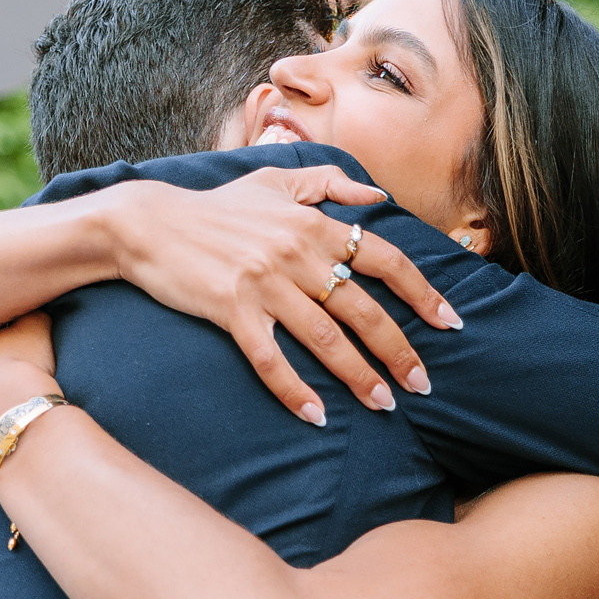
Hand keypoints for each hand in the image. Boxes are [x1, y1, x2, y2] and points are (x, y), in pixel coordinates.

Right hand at [99, 168, 461, 424]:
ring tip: (384, 405)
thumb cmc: (216, 208)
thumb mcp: (274, 181)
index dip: (421, 293)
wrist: (149, 224)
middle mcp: (296, 253)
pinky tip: (317, 416)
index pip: (384, 259)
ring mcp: (264, 284)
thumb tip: (380, 198)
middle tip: (422, 385)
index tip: (449, 324)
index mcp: (313, 223)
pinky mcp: (232, 310)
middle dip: (399, 350)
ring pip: (326, 338)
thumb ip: (329, 182)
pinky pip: (271, 358)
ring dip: (359, 376)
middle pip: (363, 308)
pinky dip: (295, 390)